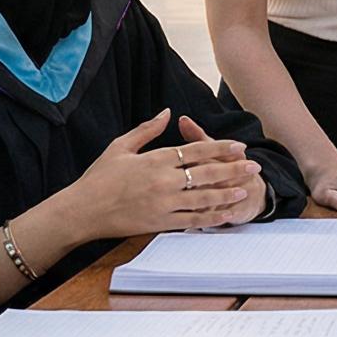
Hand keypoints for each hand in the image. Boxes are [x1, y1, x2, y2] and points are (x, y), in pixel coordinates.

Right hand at [65, 109, 265, 237]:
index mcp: (155, 159)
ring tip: (245, 190)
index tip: (238, 146)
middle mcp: (163, 180)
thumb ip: (147, 130)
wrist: (82, 210)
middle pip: (206, 173)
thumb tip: (168, 113)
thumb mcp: (120, 146)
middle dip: (233, 169)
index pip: (196, 150)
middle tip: (254, 167)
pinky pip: (191, 220)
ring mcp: (163, 203)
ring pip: (203, 198)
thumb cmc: (99, 177)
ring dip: (227, 194)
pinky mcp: (159, 223)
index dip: (220, 148)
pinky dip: (210, 218)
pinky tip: (224, 215)